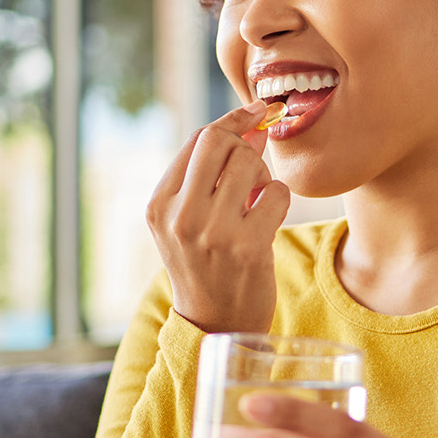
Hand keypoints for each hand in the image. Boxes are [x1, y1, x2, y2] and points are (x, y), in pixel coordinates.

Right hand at [147, 105, 292, 334]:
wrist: (216, 323)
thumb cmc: (206, 263)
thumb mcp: (190, 218)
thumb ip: (212, 172)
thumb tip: (254, 122)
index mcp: (159, 204)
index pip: (197, 139)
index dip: (232, 121)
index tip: (256, 113)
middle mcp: (179, 216)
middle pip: (219, 141)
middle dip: (245, 146)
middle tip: (251, 171)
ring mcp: (212, 232)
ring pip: (249, 163)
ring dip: (262, 176)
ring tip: (255, 200)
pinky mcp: (247, 247)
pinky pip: (276, 193)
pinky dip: (278, 199)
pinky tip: (267, 219)